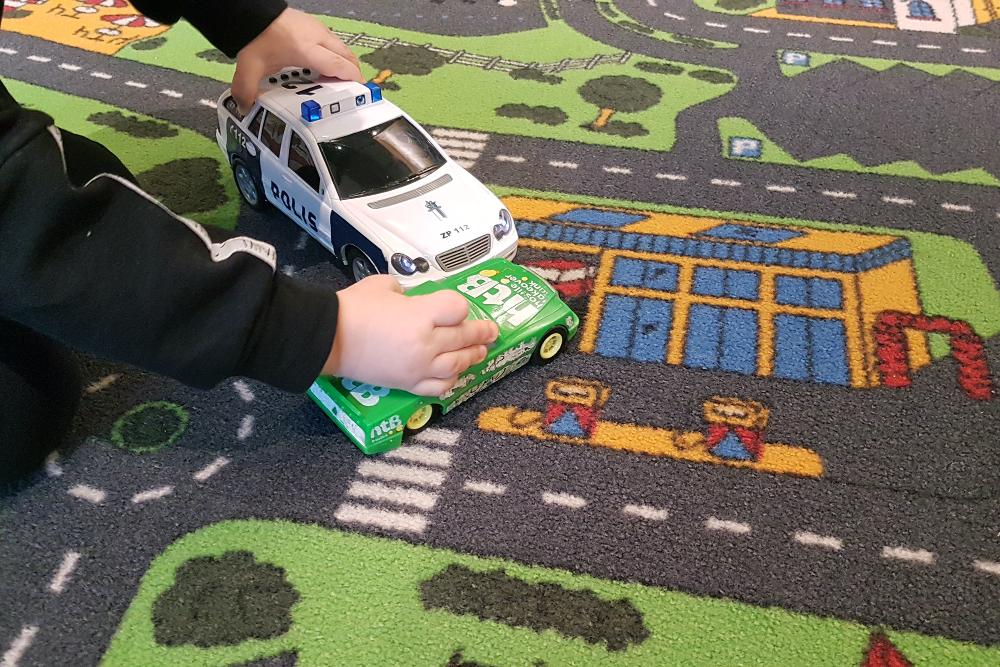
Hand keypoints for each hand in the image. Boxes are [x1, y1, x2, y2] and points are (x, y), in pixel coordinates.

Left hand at [232, 8, 363, 112]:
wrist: (252, 11)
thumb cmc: (256, 35)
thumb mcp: (250, 65)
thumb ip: (247, 90)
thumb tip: (245, 108)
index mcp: (306, 49)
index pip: (338, 65)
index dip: (352, 79)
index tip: (359, 92)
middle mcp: (317, 37)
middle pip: (346, 55)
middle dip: (353, 73)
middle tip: (352, 90)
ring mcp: (318, 28)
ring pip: (342, 47)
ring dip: (344, 63)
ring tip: (339, 80)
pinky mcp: (314, 24)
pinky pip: (333, 41)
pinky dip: (335, 54)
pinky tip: (324, 64)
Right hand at [322, 275, 498, 396]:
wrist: (328, 339)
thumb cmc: (353, 308)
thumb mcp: (383, 286)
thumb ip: (406, 292)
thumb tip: (412, 298)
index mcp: (421, 314)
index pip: (458, 308)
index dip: (460, 306)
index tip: (456, 307)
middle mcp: (426, 343)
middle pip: (464, 336)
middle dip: (481, 332)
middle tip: (492, 331)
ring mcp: (419, 367)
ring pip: (458, 364)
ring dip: (473, 356)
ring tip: (480, 352)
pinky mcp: (408, 384)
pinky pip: (439, 387)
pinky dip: (451, 380)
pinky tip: (455, 374)